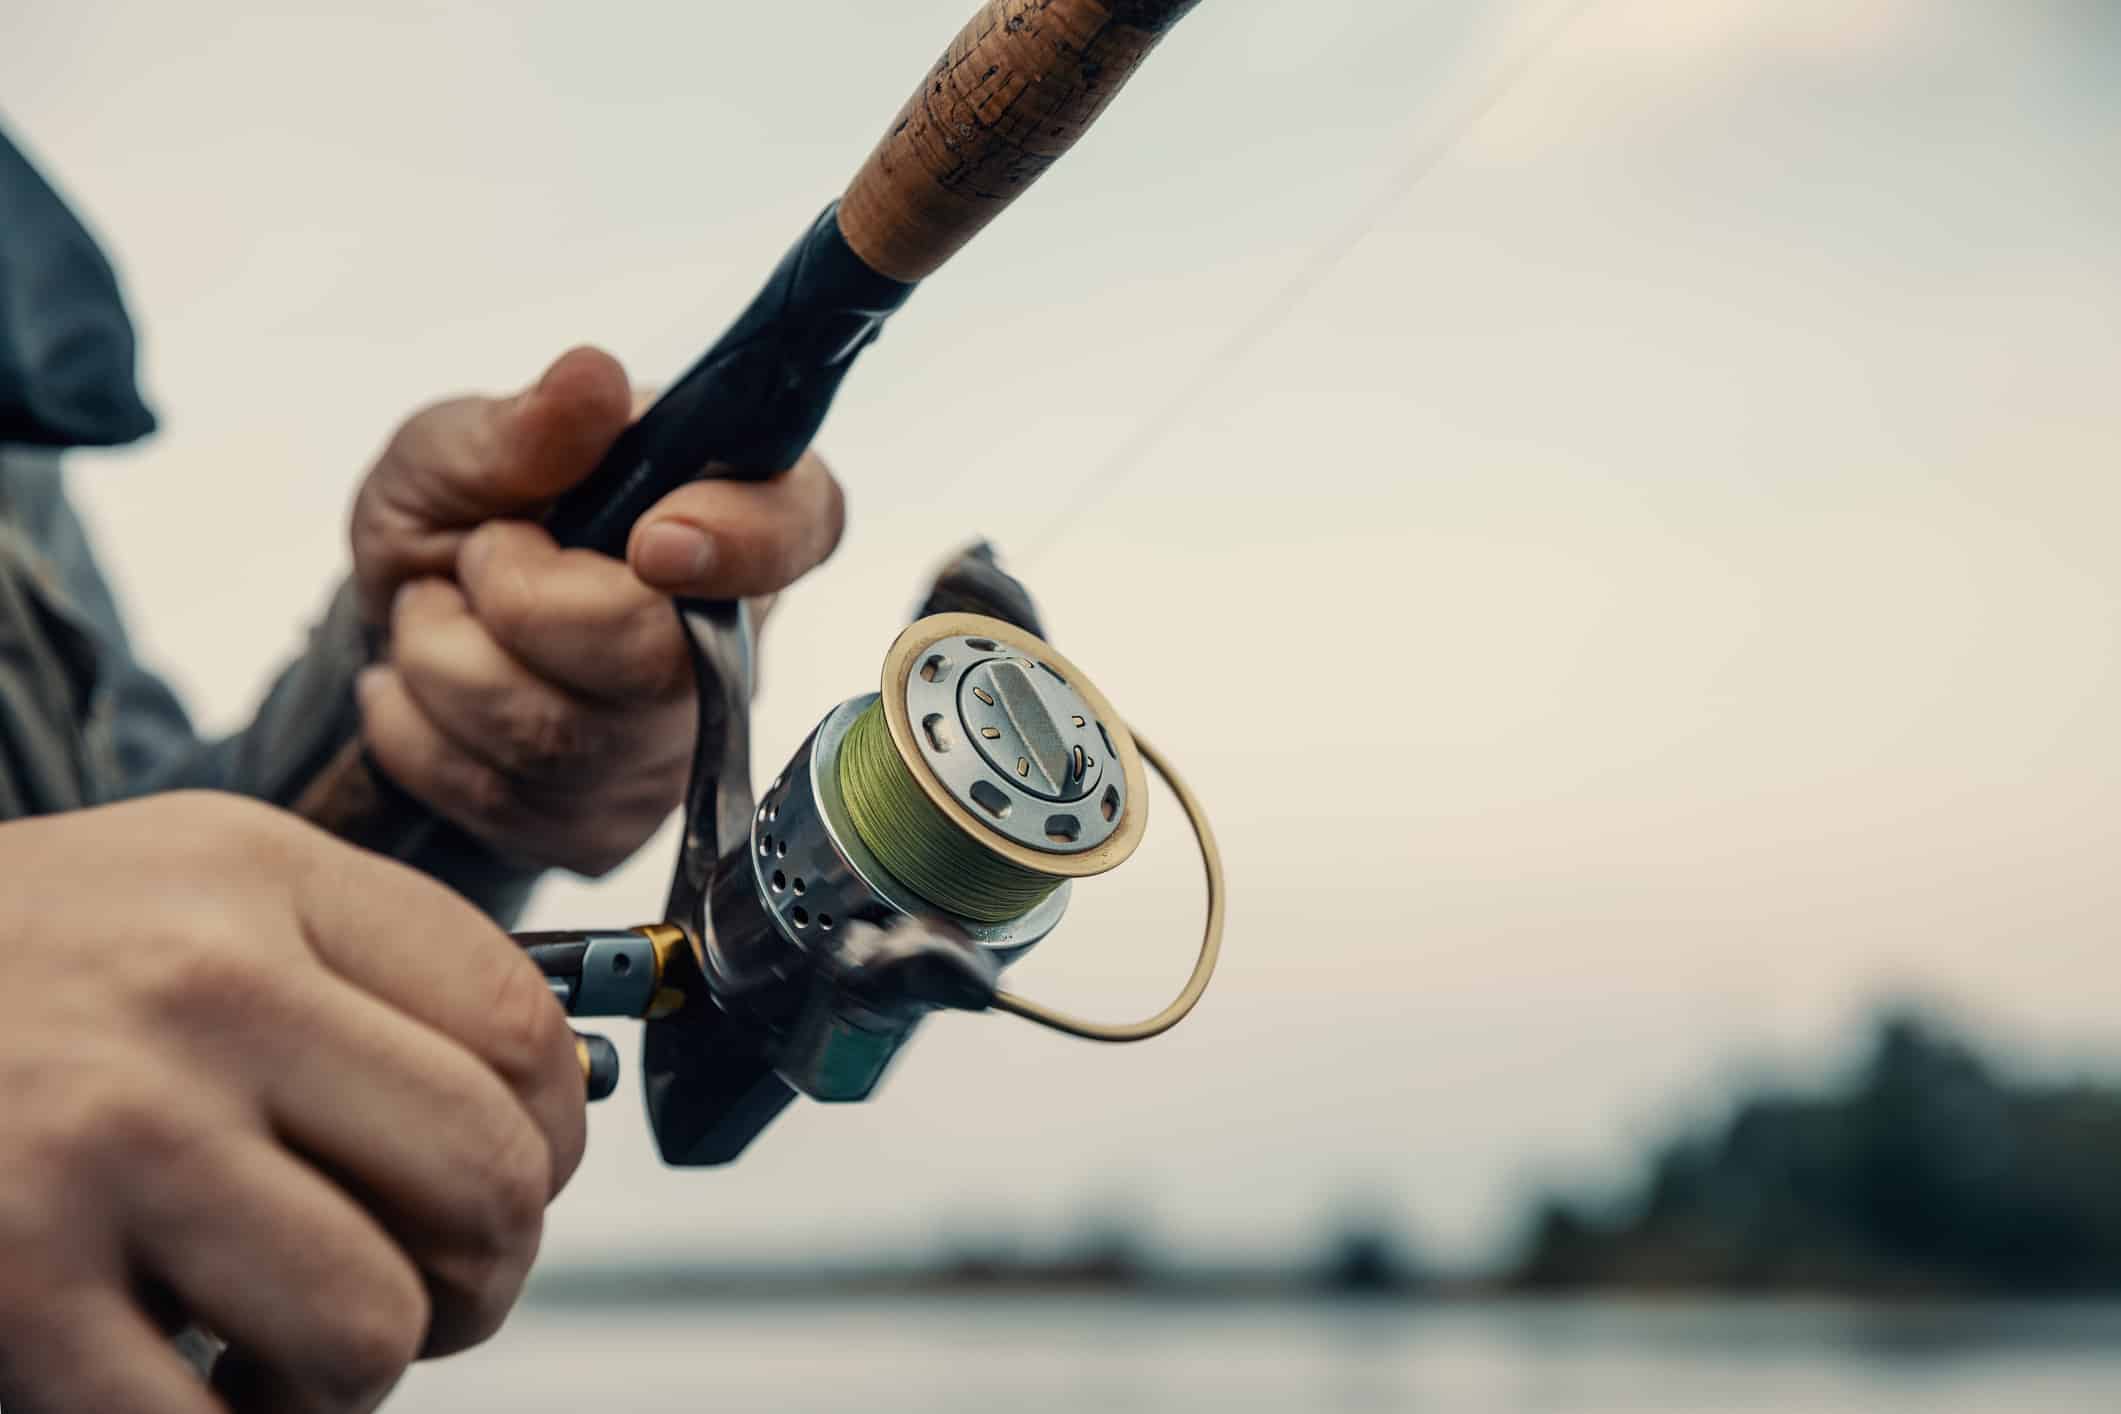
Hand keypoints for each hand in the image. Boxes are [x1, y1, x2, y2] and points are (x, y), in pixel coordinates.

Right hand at [0, 792, 585, 1413]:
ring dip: (356, 1371)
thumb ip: (361, 970)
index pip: (521, 1028)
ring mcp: (96, 1142)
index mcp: (257, 881)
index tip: (518, 1178)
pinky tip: (193, 1396)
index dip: (556, 1136)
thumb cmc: (8, 970)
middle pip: (486, 1179)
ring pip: (375, 1323)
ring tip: (287, 1346)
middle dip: (489, 1269)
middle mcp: (193, 992)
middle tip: (431, 1287)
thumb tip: (545, 1107)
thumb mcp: (188, 890)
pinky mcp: (4, 1288)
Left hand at [349, 346, 843, 873]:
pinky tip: (431, 690)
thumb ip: (519, 426)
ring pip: (554, 737)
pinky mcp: (608, 826)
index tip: (653, 539)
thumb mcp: (458, 447)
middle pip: (651, 655)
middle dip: (516, 599)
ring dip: (444, 661)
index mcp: (729, 511)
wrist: (395, 630)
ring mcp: (675, 748)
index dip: (744, 541)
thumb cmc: (458, 519)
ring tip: (441, 614)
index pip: (799, 526)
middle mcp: (728, 641)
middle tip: (480, 554)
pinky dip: (422, 734)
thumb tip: (590, 380)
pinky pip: (498, 798)